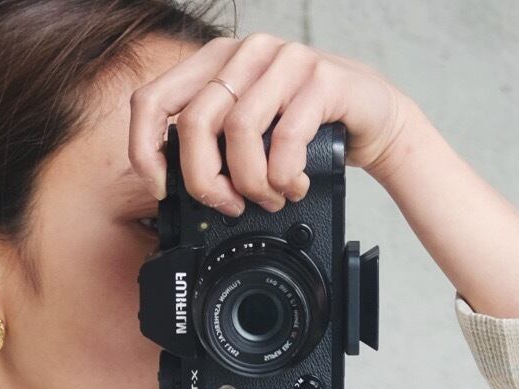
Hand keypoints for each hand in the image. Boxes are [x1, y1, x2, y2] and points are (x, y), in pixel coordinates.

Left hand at [125, 30, 424, 213]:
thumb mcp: (248, 133)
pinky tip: (292, 186)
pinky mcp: (320, 77)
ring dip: (251, 183)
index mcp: (215, 62)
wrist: (372, 115)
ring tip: (268, 198)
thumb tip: (170, 187)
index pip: (151, 100)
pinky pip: (285, 138)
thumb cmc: (305, 127)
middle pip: (193, 124)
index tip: (163, 190)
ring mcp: (283, 59)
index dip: (146, 152)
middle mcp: (245, 52)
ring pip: (238, 132)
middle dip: (205, 182)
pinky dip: (284, 177)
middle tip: (229, 205)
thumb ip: (210, 144)